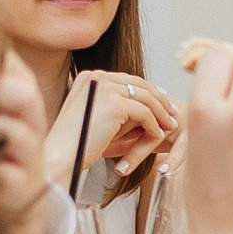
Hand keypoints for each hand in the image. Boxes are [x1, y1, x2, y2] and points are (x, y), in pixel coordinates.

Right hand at [49, 68, 178, 188]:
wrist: (60, 156)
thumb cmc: (74, 144)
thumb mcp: (93, 116)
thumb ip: (113, 106)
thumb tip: (141, 107)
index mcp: (89, 77)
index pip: (126, 79)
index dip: (146, 90)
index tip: (161, 101)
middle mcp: (97, 77)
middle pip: (138, 84)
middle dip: (158, 99)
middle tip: (172, 112)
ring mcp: (106, 89)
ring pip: (145, 98)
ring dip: (161, 113)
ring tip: (170, 126)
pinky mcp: (115, 105)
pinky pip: (144, 113)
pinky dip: (154, 125)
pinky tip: (157, 136)